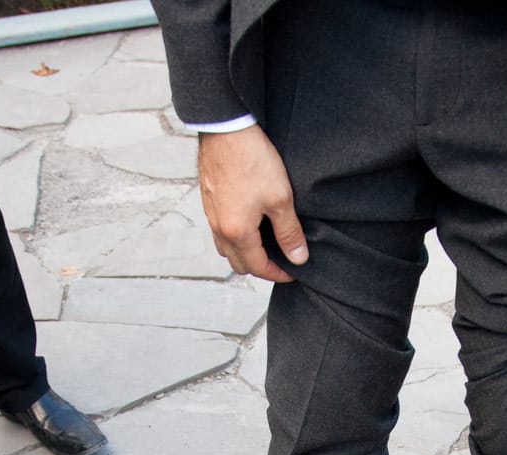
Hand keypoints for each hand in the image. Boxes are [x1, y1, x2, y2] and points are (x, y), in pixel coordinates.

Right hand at [196, 126, 307, 282]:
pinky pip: (220, 229)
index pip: (258, 267)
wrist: (226, 129)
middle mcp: (219, 228)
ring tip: (265, 242)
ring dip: (244, 252)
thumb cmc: (253, 161)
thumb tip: (298, 257)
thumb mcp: (280, 198)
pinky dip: (235, 235)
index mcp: (237, 233)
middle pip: (238, 263)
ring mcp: (211, 213)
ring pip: (226, 247)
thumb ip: (289, 232)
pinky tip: (249, 221)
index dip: (278, 274)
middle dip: (260, 267)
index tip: (293, 271)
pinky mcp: (208, 199)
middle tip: (281, 260)